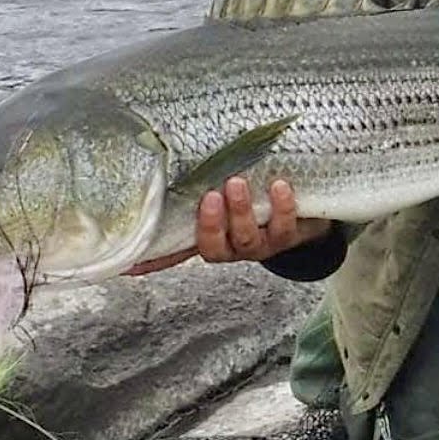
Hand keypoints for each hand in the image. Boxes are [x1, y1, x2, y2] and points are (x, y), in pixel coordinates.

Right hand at [122, 177, 330, 275]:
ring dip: (240, 213)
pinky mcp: (287, 237)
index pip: (176, 251)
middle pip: (215, 247)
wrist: (305, 208)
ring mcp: (259, 245)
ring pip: (247, 239)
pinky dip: (282, 207)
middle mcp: (231, 248)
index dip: (155, 260)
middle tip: (210, 195)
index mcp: (210, 238)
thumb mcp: (225, 194)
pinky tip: (279, 186)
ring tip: (237, 183)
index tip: (133, 263)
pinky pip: (283, 227)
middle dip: (210, 224)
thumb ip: (196, 190)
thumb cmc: (253, 195)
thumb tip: (158, 176)